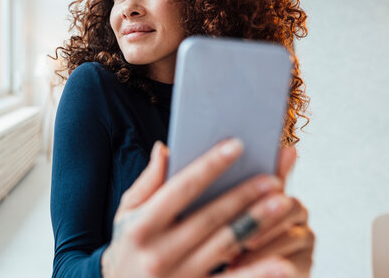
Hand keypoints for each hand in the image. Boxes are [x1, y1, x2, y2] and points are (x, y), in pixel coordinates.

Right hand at [102, 139, 297, 277]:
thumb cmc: (128, 246)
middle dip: (244, 195)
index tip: (236, 145)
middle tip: (273, 177)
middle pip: (209, 217)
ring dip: (256, 223)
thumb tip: (163, 148)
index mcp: (141, 225)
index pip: (181, 188)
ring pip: (226, 246)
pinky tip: (283, 262)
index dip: (210, 166)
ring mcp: (179, 276)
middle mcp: (159, 252)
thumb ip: (147, 182)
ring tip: (283, 203)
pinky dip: (259, 273)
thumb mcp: (126, 213)